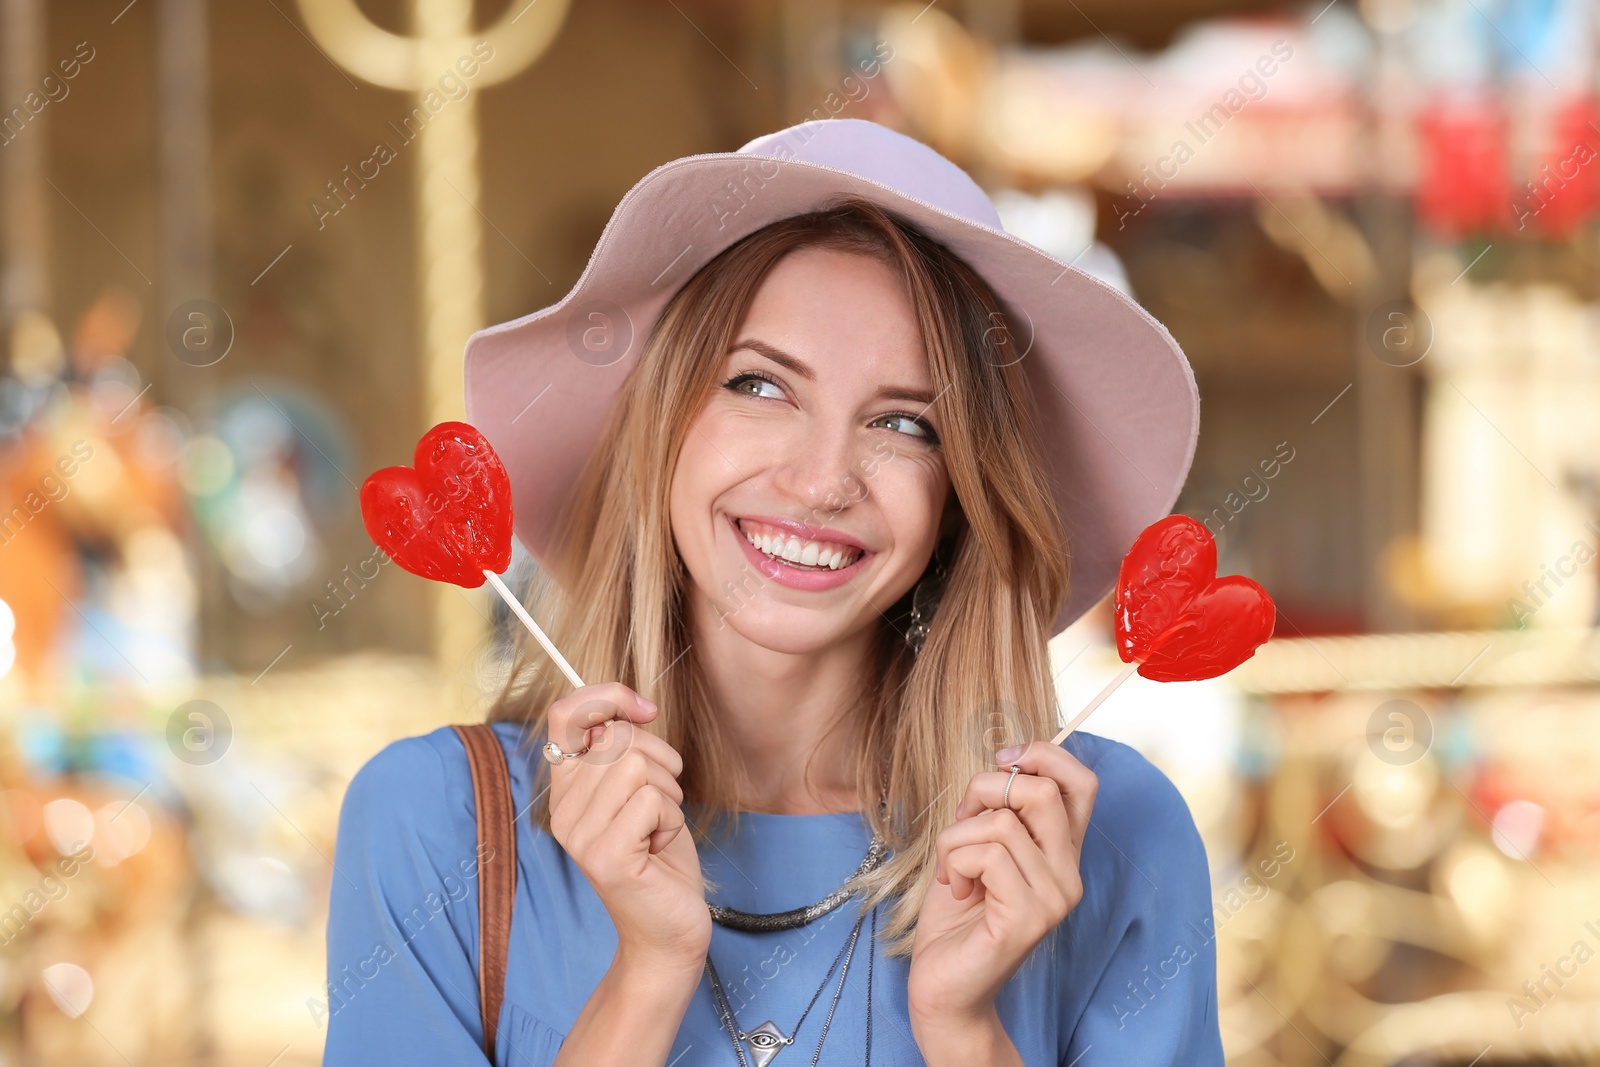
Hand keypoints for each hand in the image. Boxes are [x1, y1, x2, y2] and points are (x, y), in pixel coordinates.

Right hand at [546, 682, 710, 972]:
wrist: (668, 929)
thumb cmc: (660, 857)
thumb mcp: (642, 790)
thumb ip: (625, 751)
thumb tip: (628, 709)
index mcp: (566, 789)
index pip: (565, 716)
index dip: (606, 698)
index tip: (642, 709)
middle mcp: (563, 810)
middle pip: (616, 737)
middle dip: (658, 759)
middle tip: (661, 801)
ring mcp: (579, 835)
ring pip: (636, 765)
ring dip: (668, 792)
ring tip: (658, 828)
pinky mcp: (605, 856)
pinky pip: (652, 800)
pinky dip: (671, 819)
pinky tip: (659, 847)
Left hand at [907, 741, 1097, 1024]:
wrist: (943, 986)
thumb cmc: (956, 914)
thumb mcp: (977, 846)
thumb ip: (998, 810)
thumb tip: (1004, 764)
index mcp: (1060, 851)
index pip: (1082, 783)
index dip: (1044, 755)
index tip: (1002, 760)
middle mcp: (1068, 874)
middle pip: (1042, 790)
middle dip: (984, 789)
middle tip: (961, 820)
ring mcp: (1054, 898)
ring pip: (1001, 823)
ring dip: (956, 837)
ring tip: (951, 870)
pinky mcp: (1029, 918)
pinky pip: (987, 856)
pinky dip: (954, 863)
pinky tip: (955, 890)